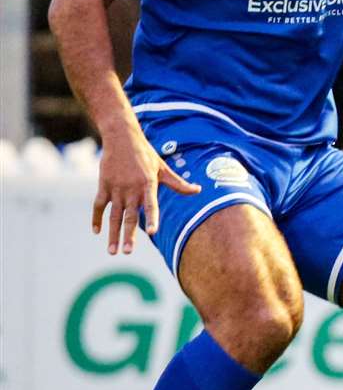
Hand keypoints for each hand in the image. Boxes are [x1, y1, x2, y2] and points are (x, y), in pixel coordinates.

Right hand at [93, 125, 199, 254]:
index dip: (152, 218)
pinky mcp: (103, 186)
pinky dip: (96, 218)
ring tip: (112, 251)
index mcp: (148, 185)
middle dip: (128, 235)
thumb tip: (198, 190)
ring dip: (112, 233)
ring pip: (114, 215)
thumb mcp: (163, 168)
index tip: (153, 232)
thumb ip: (179, 183)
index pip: (151, 205)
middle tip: (127, 252)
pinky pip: (98, 205)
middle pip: (130, 216)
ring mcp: (116, 188)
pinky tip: (97, 231)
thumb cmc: (146, 154)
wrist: (121, 137)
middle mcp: (131, 189)